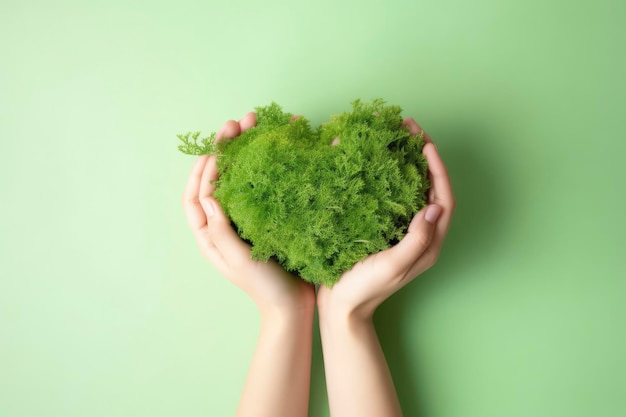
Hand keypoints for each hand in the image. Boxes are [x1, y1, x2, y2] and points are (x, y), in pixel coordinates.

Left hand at [182, 113, 314, 314]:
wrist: (294, 304)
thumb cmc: (264, 287)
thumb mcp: (239, 260)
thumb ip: (221, 230)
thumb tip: (207, 196)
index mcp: (208, 234)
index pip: (198, 195)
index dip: (204, 170)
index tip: (218, 149)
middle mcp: (223, 221)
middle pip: (217, 179)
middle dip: (224, 149)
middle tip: (237, 123)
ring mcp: (246, 216)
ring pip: (240, 176)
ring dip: (245, 149)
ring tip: (256, 122)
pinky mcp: (266, 213)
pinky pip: (261, 183)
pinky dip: (267, 163)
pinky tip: (278, 144)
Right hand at [317, 118, 455, 319]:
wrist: (341, 308)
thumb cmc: (365, 290)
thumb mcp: (393, 267)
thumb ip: (416, 240)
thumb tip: (435, 207)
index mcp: (428, 243)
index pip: (443, 199)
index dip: (438, 170)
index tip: (426, 145)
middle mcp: (419, 233)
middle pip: (429, 188)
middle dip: (423, 157)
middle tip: (409, 129)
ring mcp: (400, 230)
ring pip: (410, 188)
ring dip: (405, 161)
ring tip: (393, 136)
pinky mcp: (383, 228)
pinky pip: (391, 196)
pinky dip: (386, 175)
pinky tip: (374, 160)